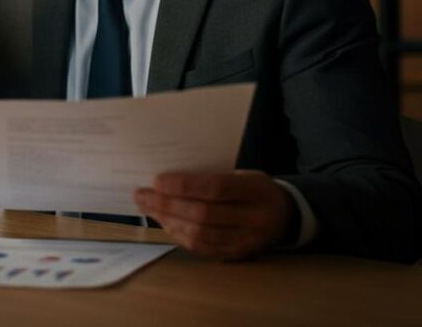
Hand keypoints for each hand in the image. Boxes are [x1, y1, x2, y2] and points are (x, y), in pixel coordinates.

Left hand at [134, 170, 296, 260]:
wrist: (287, 215)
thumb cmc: (255, 188)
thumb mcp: (243, 173)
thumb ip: (212, 176)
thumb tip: (167, 178)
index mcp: (256, 191)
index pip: (216, 188)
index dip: (184, 186)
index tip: (157, 180)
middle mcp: (254, 219)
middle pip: (204, 215)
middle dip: (167, 205)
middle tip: (142, 195)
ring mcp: (247, 241)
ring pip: (200, 234)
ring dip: (168, 221)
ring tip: (148, 208)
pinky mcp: (238, 255)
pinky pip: (203, 248)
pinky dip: (179, 235)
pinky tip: (165, 223)